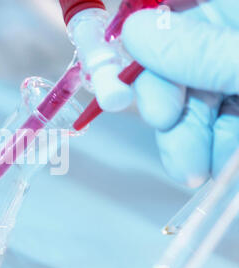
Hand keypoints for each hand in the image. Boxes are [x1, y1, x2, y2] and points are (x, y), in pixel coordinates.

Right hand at [122, 0, 238, 187]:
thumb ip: (203, 51)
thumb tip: (137, 31)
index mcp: (237, 14)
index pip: (173, 7)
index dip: (143, 32)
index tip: (122, 59)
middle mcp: (234, 40)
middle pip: (178, 58)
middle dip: (165, 96)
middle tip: (162, 122)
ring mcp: (237, 76)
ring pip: (193, 98)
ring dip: (184, 135)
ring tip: (192, 170)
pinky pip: (215, 124)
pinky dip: (208, 148)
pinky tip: (211, 168)